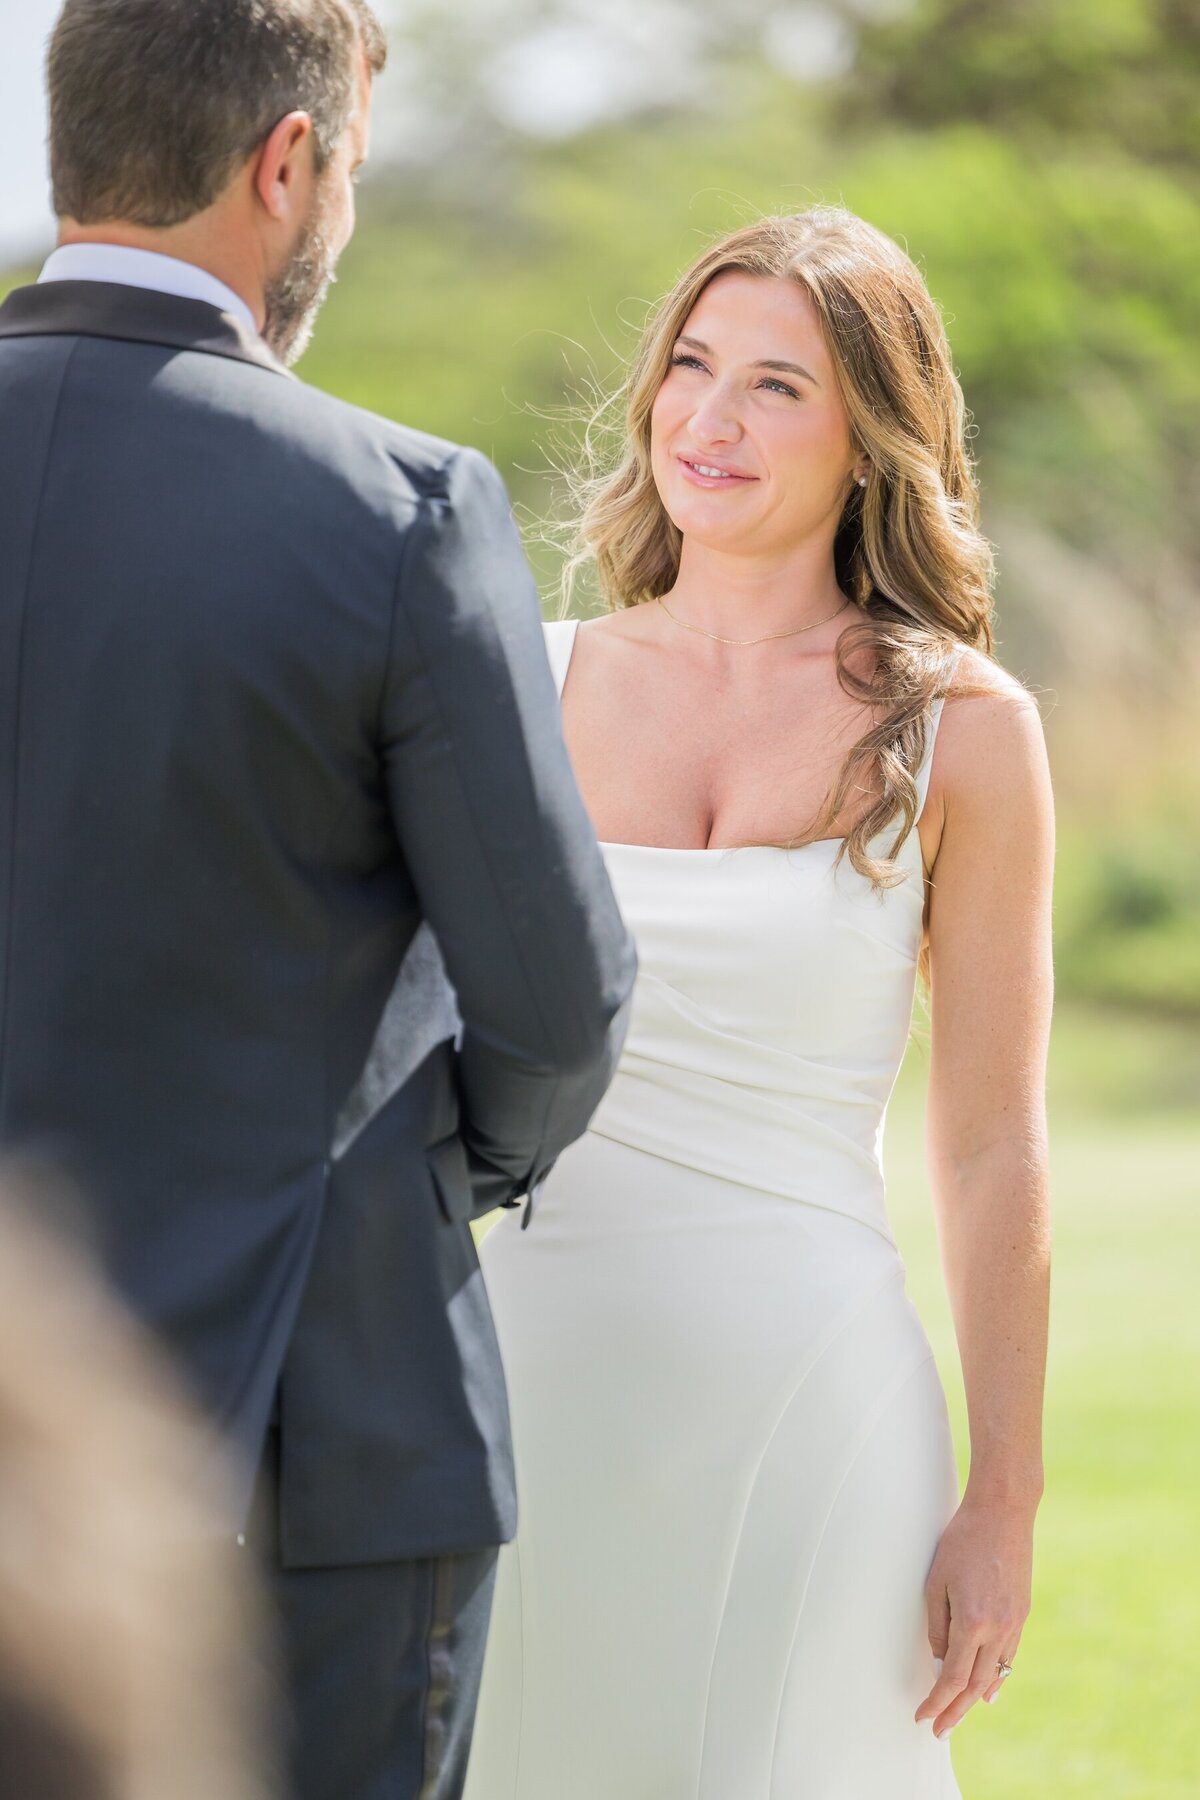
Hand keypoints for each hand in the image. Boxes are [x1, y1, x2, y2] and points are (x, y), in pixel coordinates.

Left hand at [914, 1491, 1034, 1737]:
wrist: (1003, 1513)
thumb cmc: (963, 1540)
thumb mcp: (937, 1581)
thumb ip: (939, 1625)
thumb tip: (942, 1659)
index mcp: (972, 1622)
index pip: (953, 1677)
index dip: (937, 1701)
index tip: (924, 1716)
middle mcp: (998, 1629)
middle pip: (975, 1685)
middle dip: (955, 1710)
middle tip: (939, 1729)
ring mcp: (1014, 1622)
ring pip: (995, 1674)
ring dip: (975, 1697)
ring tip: (958, 1714)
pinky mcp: (1021, 1613)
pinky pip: (1008, 1655)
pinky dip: (997, 1676)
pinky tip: (989, 1690)